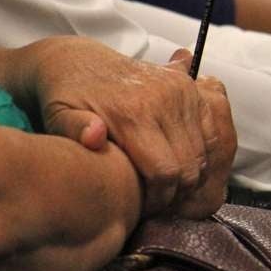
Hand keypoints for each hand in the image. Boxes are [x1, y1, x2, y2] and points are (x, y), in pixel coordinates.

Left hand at [30, 37, 232, 216]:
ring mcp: (181, 91)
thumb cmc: (66, 97)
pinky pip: (211, 132)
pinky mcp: (189, 86)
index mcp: (133, 112)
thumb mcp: (59, 116)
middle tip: (158, 203)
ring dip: (190, 175)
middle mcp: (164, 99)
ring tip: (167, 185)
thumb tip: (94, 137)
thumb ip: (74, 130)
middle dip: (177, 194)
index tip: (145, 209)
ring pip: (204, 154)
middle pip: (189, 167)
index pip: (165, 173)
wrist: (78, 61)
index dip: (159, 200)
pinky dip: (201, 154)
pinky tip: (179, 163)